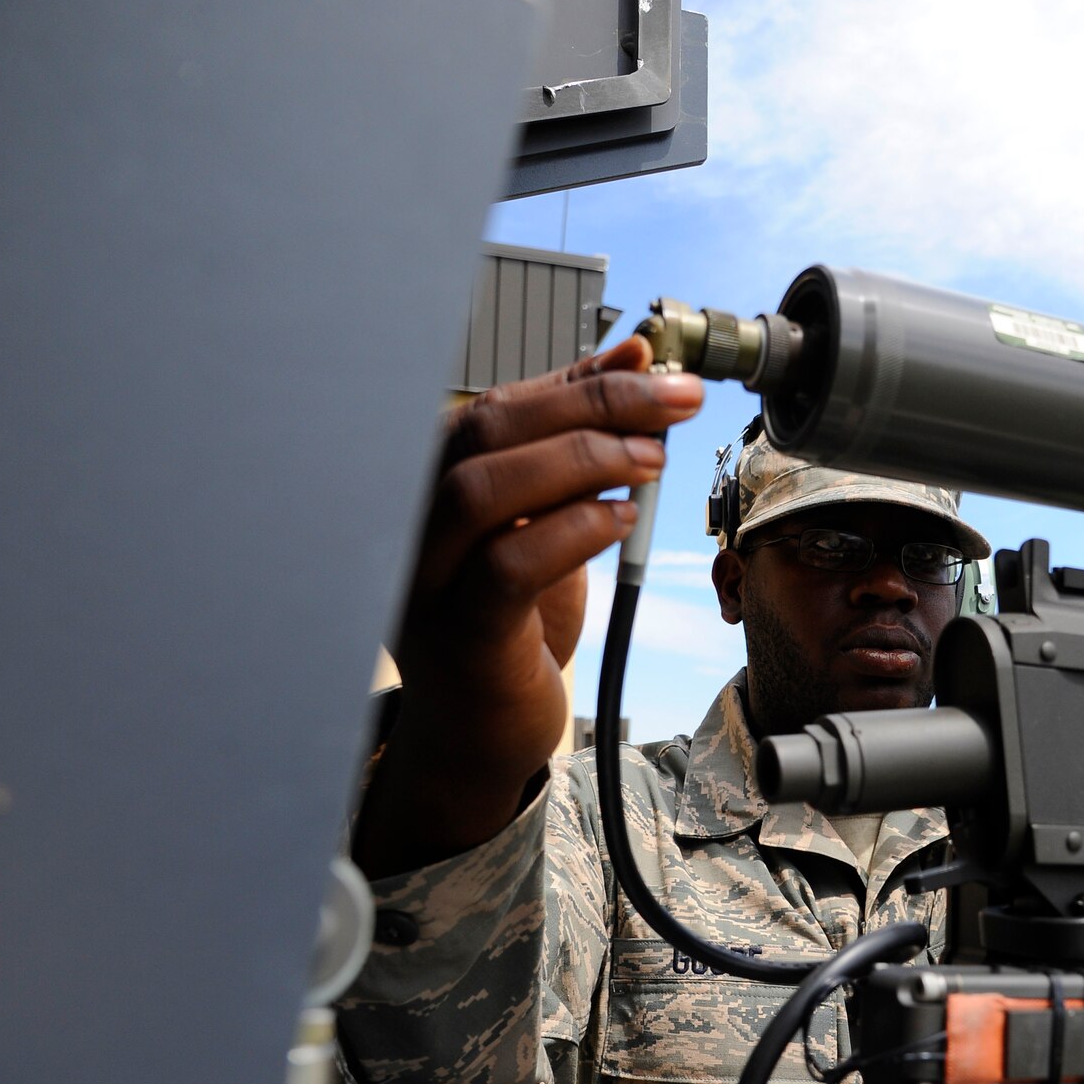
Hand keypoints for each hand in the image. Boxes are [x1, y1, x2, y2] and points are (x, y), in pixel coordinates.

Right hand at [354, 334, 703, 875]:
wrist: (477, 729)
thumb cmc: (509, 619)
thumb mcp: (546, 516)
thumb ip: (579, 435)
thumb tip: (634, 354)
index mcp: (428, 481)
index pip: (501, 403)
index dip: (584, 380)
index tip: (661, 369)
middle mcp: (409, 520)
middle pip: (486, 429)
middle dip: (594, 405)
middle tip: (675, 404)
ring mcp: (423, 579)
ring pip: (482, 491)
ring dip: (580, 461)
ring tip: (651, 461)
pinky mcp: (457, 637)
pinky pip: (505, 568)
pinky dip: (570, 532)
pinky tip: (621, 520)